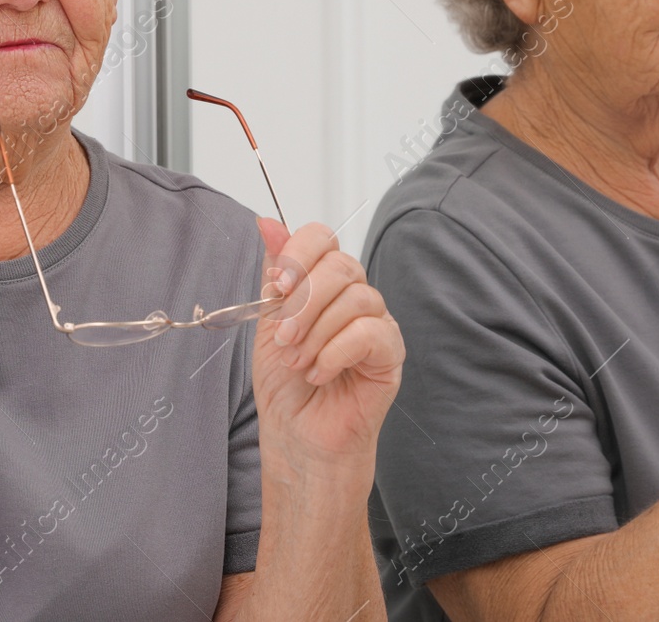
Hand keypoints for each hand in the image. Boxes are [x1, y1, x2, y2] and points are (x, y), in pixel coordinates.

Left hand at [251, 218, 403, 478]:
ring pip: (357, 297)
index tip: (276, 286)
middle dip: (304, 301)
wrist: (297, 437)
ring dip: (315, 332)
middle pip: (341, 265)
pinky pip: (370, 332)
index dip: (299, 254)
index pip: (323, 238)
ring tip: (298, 362)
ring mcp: (377, 323)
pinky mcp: (390, 354)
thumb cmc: (285, 384)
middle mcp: (355, 296)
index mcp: (323, 283)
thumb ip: (275, 273)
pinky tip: (320, 373)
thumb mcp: (267, 321)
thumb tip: (267, 222)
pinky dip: (336, 352)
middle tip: (283, 337)